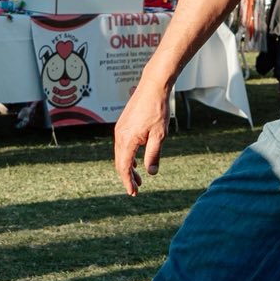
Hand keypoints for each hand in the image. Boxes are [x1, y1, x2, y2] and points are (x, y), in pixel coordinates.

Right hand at [112, 74, 172, 196]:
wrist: (153, 87)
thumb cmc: (157, 110)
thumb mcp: (159, 136)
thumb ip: (153, 155)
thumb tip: (151, 172)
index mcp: (127, 140)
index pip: (124, 167)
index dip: (128, 181)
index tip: (133, 193)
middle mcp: (120, 135)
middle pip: (120, 162)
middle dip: (127, 177)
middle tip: (137, 189)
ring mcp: (120, 129)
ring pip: (121, 154)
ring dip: (128, 167)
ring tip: (138, 178)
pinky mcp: (123, 124)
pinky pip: (122, 145)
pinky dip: (128, 156)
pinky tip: (135, 161)